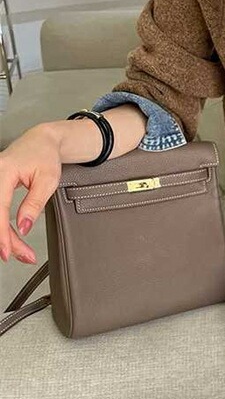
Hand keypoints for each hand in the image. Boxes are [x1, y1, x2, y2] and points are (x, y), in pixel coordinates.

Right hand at [0, 124, 62, 263]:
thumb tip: (23, 227)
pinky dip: (3, 229)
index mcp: (3, 172)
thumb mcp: (47, 181)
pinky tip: (12, 241)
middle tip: (24, 256)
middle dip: (6, 240)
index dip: (2, 233)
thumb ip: (34, 204)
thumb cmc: (45, 156)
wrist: (41, 142)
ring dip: (4, 237)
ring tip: (22, 252)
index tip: (8, 251)